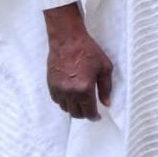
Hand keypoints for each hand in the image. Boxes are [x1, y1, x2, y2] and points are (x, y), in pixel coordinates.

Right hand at [43, 3, 112, 120]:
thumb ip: (106, 87)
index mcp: (84, 89)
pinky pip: (57, 101)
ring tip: (81, 102)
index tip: (97, 116)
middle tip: (90, 110)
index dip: (94, 116)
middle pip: (76, 113)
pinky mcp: (51, 85)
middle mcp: (70, 93)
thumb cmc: (88, 51)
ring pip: (66, 108)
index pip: (88, 111)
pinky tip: (70, 96)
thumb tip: (106, 103)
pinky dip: (64, 102)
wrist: (68, 40)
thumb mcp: (104, 67)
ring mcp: (58, 90)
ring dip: (74, 108)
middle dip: (84, 114)